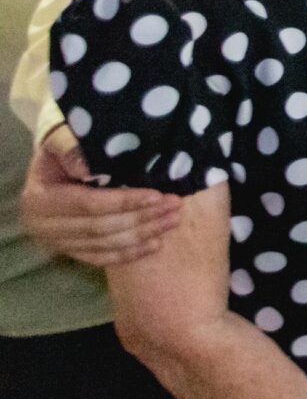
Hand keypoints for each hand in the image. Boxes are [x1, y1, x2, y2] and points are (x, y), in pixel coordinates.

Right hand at [21, 128, 180, 266]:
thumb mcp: (60, 141)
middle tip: (174, 207)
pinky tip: (156, 244)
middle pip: (99, 228)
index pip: (88, 205)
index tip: (156, 195)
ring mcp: (56, 243)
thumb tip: (86, 169)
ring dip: (142, 235)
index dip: (123, 202)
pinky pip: (101, 258)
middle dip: (141, 218)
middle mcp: (44, 228)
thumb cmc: (61, 150)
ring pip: (104, 244)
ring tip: (173, 220)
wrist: (50, 169)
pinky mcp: (70, 252)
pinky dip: (129, 253)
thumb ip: (70, 150)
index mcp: (39, 200)